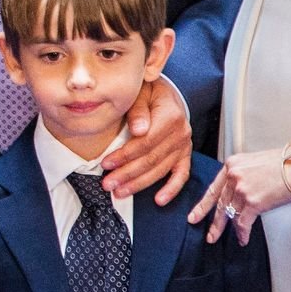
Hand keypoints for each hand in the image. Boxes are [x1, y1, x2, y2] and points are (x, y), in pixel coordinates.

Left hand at [105, 79, 193, 204]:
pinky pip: (181, 174)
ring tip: (119, 192)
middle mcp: (181, 133)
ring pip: (161, 170)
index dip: (124, 155)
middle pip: (151, 159)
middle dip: (127, 174)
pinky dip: (171, 188)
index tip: (105, 163)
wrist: (165, 93)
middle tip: (107, 184)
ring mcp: (184, 145)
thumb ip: (138, 110)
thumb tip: (138, 130)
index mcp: (171, 116)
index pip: (145, 142)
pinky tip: (159, 200)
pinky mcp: (185, 154)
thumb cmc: (148, 91)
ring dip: (140, 184)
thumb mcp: (141, 92)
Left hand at [185, 147, 290, 244]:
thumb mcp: (255, 162)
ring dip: (229, 228)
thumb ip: (243, 175)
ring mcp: (242, 189)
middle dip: (212, 221)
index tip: (195, 215)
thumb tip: (240, 191)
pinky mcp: (254, 202)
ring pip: (230, 214)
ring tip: (220, 238)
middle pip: (219, 203)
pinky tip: (242, 239)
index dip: (203, 204)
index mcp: (232, 165)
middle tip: (206, 233)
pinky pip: (243, 222)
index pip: (214, 188)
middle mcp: (233, 176)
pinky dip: (242, 233)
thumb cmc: (287, 162)